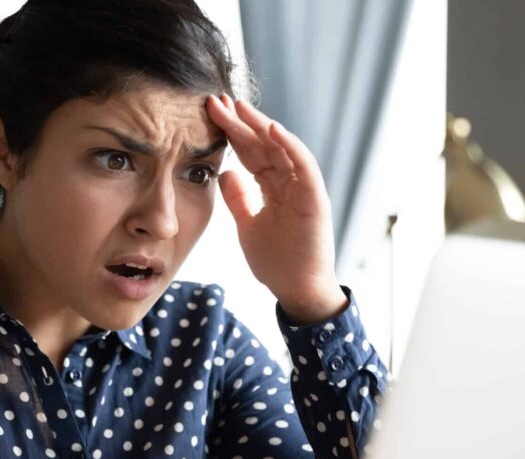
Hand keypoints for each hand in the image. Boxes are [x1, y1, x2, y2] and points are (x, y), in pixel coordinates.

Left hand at [206, 94, 347, 322]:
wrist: (296, 291)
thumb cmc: (277, 261)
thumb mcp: (247, 225)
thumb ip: (239, 199)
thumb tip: (225, 172)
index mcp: (273, 187)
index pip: (250, 152)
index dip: (231, 133)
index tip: (209, 114)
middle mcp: (289, 182)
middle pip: (263, 144)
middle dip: (240, 122)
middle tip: (216, 101)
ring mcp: (303, 189)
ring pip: (282, 148)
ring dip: (260, 125)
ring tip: (239, 107)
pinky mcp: (315, 199)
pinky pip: (303, 166)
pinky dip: (290, 146)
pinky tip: (271, 129)